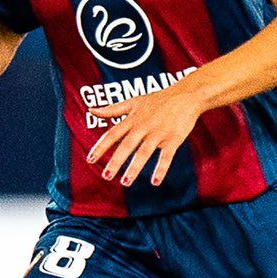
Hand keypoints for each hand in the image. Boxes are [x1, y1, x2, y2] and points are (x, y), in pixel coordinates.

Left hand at [86, 83, 205, 187]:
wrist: (186, 95)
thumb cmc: (158, 99)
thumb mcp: (133, 101)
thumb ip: (112, 109)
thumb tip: (91, 109)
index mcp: (132, 119)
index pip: (113, 134)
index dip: (101, 147)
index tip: (90, 160)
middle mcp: (143, 126)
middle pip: (127, 145)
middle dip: (116, 161)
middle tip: (106, 176)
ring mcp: (159, 133)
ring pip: (144, 152)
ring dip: (135, 167)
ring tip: (126, 182)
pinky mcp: (173, 139)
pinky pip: (166, 156)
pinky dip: (161, 168)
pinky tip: (155, 181)